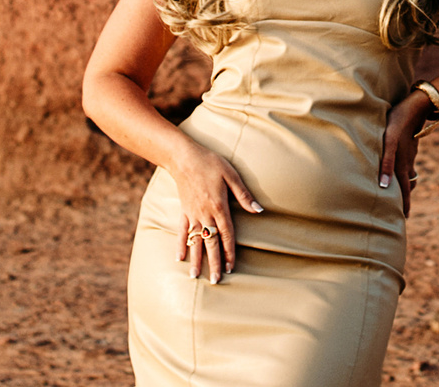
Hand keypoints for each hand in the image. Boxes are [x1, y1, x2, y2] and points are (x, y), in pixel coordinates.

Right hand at [166, 146, 261, 283]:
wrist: (184, 157)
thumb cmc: (210, 163)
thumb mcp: (232, 175)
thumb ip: (244, 195)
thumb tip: (259, 210)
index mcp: (219, 207)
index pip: (227, 235)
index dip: (229, 252)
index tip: (230, 268)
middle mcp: (205, 215)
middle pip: (211, 243)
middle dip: (214, 263)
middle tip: (215, 281)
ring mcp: (192, 214)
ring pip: (195, 241)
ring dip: (196, 259)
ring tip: (195, 277)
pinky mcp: (183, 211)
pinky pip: (182, 231)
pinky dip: (181, 245)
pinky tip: (179, 258)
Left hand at [378, 91, 435, 216]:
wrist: (415, 107)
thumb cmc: (397, 123)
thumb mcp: (389, 142)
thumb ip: (386, 163)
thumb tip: (384, 186)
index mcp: (402, 165)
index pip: (403, 191)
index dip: (403, 204)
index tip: (405, 218)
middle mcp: (407, 162)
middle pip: (407, 185)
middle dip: (405, 198)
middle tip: (403, 210)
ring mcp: (410, 154)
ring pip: (408, 175)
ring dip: (406, 185)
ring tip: (401, 193)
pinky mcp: (410, 146)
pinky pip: (408, 164)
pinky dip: (405, 172)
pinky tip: (399, 168)